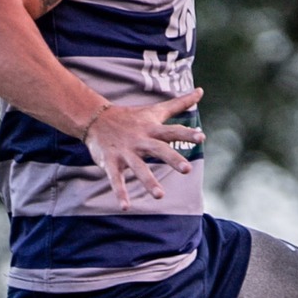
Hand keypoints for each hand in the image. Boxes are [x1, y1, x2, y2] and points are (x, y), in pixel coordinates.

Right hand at [83, 90, 204, 208]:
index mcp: (152, 129)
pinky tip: (126, 207)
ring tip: (160, 196)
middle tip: (188, 170)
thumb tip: (201, 91)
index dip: (186, 134)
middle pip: (158, 149)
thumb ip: (179, 103)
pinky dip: (120, 193)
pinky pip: (116, 179)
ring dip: (148, 181)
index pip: (172, 131)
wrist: (96, 119)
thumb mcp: (155, 110)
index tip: (201, 137)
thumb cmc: (131, 117)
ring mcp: (125, 152)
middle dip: (172, 159)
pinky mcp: (111, 162)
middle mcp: (140, 140)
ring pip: (138, 167)